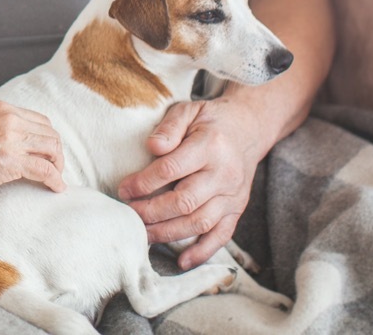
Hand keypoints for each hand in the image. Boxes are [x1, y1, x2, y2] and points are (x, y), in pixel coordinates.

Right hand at [0, 100, 65, 197]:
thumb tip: (12, 149)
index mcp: (2, 109)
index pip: (40, 121)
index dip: (48, 140)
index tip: (47, 156)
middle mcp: (9, 118)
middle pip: (50, 134)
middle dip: (56, 154)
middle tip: (54, 171)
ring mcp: (10, 138)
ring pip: (53, 149)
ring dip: (58, 166)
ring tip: (55, 180)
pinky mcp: (9, 161)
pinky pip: (45, 169)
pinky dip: (55, 180)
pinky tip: (57, 188)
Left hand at [115, 98, 262, 268]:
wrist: (248, 129)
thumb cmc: (210, 120)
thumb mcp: (188, 111)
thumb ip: (169, 127)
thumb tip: (153, 147)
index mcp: (210, 146)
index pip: (172, 168)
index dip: (144, 182)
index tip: (124, 189)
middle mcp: (224, 174)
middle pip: (185, 201)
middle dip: (151, 211)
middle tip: (128, 214)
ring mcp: (233, 196)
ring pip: (200, 222)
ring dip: (168, 233)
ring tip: (143, 234)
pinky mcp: (237, 210)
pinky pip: (221, 236)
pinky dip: (202, 252)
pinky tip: (181, 261)